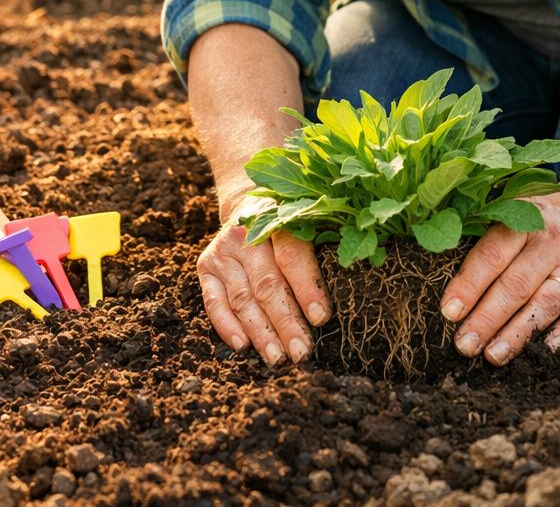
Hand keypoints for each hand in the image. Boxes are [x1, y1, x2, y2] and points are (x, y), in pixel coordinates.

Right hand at [197, 191, 331, 364]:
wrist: (248, 202)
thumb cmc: (291, 222)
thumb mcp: (308, 223)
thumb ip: (325, 248)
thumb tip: (354, 291)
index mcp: (278, 219)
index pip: (293, 256)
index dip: (307, 288)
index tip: (322, 318)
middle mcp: (245, 234)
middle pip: (268, 285)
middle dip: (286, 322)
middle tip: (302, 352)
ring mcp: (222, 251)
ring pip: (243, 298)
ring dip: (260, 332)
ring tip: (277, 358)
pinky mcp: (205, 266)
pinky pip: (213, 301)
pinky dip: (225, 325)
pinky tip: (242, 346)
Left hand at [439, 189, 559, 365]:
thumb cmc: (541, 222)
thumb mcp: (515, 213)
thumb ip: (486, 238)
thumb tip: (442, 274)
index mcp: (525, 218)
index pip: (492, 255)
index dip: (469, 285)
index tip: (449, 313)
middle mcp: (555, 239)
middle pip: (516, 284)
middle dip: (487, 318)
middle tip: (464, 345)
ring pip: (546, 302)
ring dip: (518, 333)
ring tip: (493, 355)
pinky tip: (546, 349)